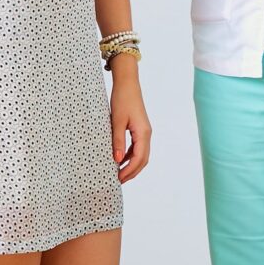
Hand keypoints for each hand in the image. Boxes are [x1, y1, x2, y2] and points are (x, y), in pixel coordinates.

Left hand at [110, 65, 152, 182]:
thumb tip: (117, 160)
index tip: (118, 178)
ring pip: (141, 155)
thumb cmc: (122, 100)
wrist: (127, 84)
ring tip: (119, 173)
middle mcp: (147, 134)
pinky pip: (138, 147)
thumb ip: (117, 141)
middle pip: (143, 160)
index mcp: (143, 133)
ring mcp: (144, 132)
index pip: (138, 158)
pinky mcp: (140, 129)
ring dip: (132, 165)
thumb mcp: (116, 121)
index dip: (129, 171)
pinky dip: (131, 156)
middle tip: (119, 181)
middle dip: (132, 172)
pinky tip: (120, 159)